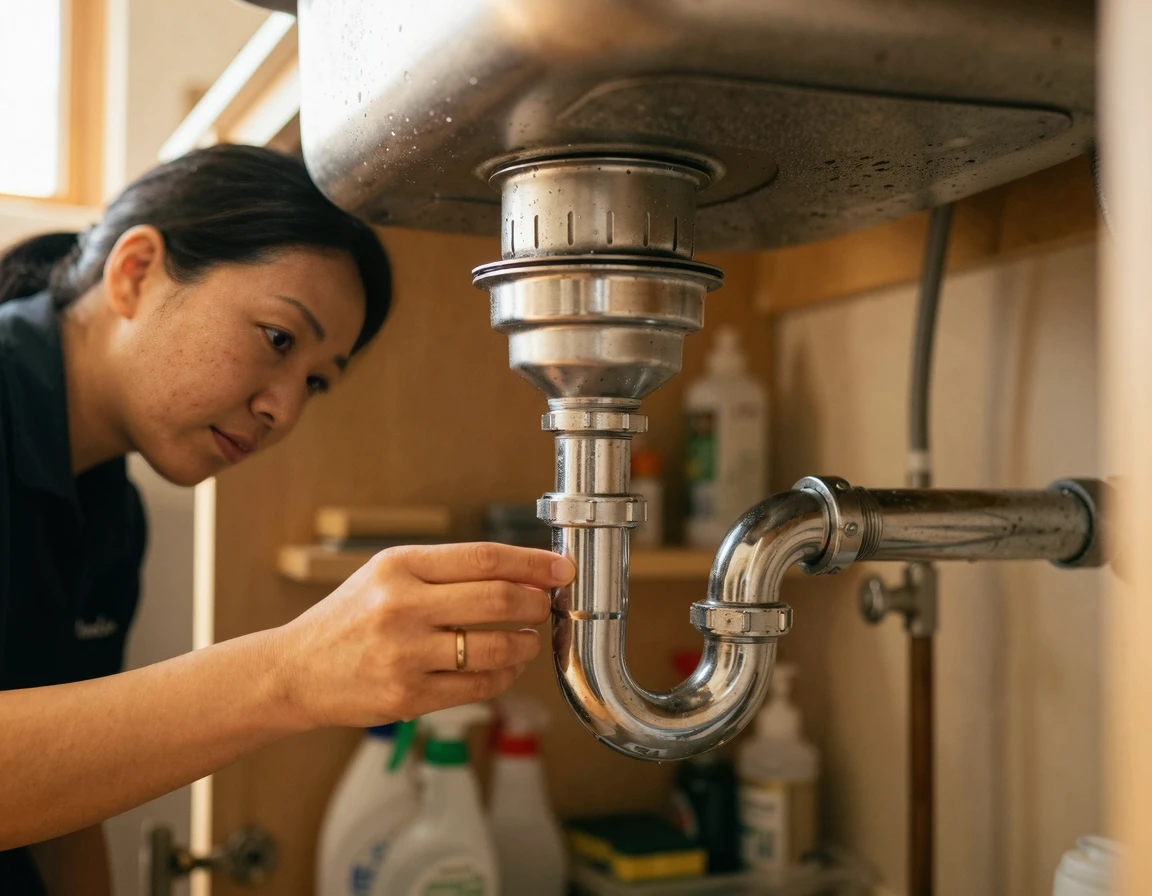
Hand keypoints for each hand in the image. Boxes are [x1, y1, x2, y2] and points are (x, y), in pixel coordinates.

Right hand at [271, 542, 574, 727]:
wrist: (296, 670)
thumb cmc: (351, 617)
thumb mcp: (388, 574)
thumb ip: (448, 571)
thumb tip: (523, 574)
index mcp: (399, 566)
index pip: (484, 558)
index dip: (533, 563)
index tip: (561, 568)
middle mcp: (401, 607)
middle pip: (498, 599)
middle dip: (536, 603)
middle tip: (546, 605)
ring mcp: (405, 655)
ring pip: (495, 648)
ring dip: (525, 644)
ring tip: (527, 639)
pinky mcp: (407, 697)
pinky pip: (478, 687)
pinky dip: (504, 677)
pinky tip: (505, 667)